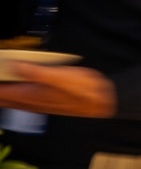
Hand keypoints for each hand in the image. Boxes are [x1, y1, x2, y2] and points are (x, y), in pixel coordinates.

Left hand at [0, 63, 115, 117]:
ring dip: (5, 89)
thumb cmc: (84, 91)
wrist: (103, 101)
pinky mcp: (44, 101)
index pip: (0, 93)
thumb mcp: (60, 76)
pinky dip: (14, 90)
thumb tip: (14, 65)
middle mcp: (30, 102)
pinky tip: (18, 80)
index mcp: (30, 95)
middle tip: (2, 70)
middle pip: (2, 98)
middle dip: (0, 84)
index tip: (0, 67)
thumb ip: (35, 71)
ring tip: (5, 74)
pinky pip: (20, 98)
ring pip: (10, 99)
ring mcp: (36, 103)